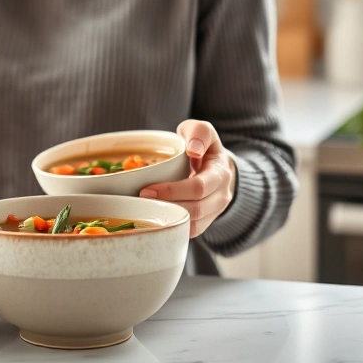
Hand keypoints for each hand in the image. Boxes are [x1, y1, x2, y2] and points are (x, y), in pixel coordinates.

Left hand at [139, 120, 236, 237]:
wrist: (216, 167)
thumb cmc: (203, 146)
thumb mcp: (202, 130)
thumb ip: (199, 133)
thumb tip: (193, 150)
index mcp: (220, 173)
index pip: (198, 188)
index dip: (172, 191)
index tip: (148, 189)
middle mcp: (221, 196)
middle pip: (195, 209)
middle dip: (166, 205)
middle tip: (141, 198)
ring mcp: (214, 212)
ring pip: (192, 224)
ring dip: (168, 218)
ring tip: (146, 209)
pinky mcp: (205, 222)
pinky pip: (190, 231)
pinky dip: (172, 227)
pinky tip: (154, 219)